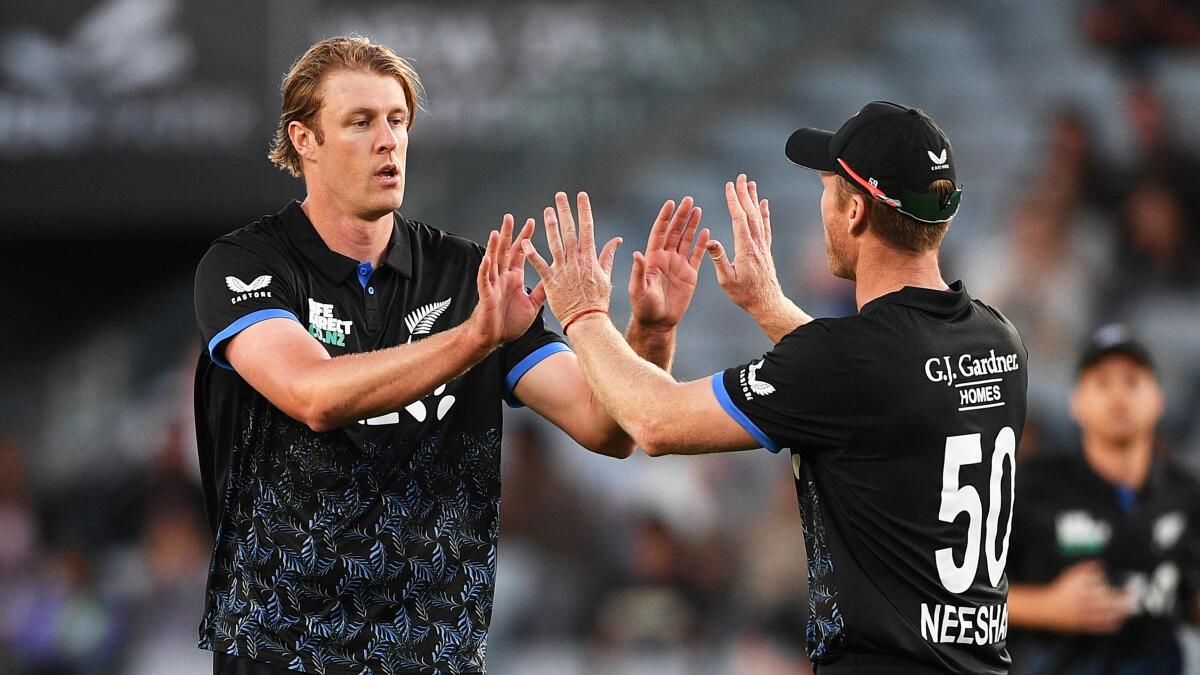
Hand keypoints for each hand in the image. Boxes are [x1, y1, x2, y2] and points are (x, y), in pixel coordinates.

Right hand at [466, 214, 542, 349]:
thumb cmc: (509, 322)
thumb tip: (554, 279)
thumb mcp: (532, 305)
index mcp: (514, 278)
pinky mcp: (486, 296)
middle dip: (508, 234)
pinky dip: (485, 270)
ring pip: (492, 262)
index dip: (525, 238)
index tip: (532, 221)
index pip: (520, 253)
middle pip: (505, 252)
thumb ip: (541, 291)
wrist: (494, 339)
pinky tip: (487, 259)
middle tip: (510, 217)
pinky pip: (484, 281)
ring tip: (496, 232)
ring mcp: (493, 286)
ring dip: (493, 247)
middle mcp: (502, 278)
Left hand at [522, 191, 621, 329]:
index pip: (587, 229)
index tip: (581, 196)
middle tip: (560, 196)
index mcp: (590, 258)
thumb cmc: (598, 301)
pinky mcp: (550, 281)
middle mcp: (576, 261)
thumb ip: (608, 256)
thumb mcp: (606, 276)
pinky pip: (539, 265)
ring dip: (550, 226)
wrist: (588, 321)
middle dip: (565, 211)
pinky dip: (532, 254)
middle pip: (570, 231)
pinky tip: (525, 242)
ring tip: (546, 211)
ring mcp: (563, 270)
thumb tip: (617, 240)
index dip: (584, 211)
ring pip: (555, 243)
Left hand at [629, 196, 708, 330]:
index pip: (659, 232)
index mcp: (652, 258)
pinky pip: (697, 256)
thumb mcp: (638, 289)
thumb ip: (638, 271)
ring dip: (692, 225)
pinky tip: (706, 231)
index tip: (670, 203)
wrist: (658, 322)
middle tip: (688, 200)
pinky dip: (702, 244)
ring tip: (698, 209)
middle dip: (681, 216)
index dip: (665, 218)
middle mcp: (666, 258)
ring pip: (686, 240)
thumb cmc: (644, 307)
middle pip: (674, 232)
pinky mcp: (690, 274)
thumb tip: (637, 253)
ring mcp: (678, 265)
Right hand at [706, 174, 785, 314]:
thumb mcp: (727, 280)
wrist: (767, 303)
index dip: (734, 201)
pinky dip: (765, 214)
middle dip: (744, 194)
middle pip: (751, 213)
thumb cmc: (744, 294)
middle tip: (740, 177)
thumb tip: (710, 241)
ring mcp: (763, 246)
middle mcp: (757, 244)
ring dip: (754, 199)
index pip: (739, 219)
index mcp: (746, 248)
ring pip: (759, 217)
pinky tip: (764, 204)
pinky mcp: (765, 250)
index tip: (729, 186)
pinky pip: (766, 227)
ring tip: (751, 184)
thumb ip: (719, 259)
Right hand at [1041, 560, 1134, 633]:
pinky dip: (1110, 625)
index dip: (1117, 589)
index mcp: (1081, 589)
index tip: (1127, 588)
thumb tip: (1100, 564)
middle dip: (1122, 602)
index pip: (1103, 588)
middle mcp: (1083, 602)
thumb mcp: (1071, 574)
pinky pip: (1099, 626)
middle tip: (1133, 600)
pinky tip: (1118, 623)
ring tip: (1130, 611)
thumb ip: (1086, 568)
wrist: (1046, 607)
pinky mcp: (1083, 625)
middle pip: (1107, 602)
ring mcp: (1083, 615)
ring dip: (1119, 614)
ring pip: (1105, 615)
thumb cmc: (1060, 591)